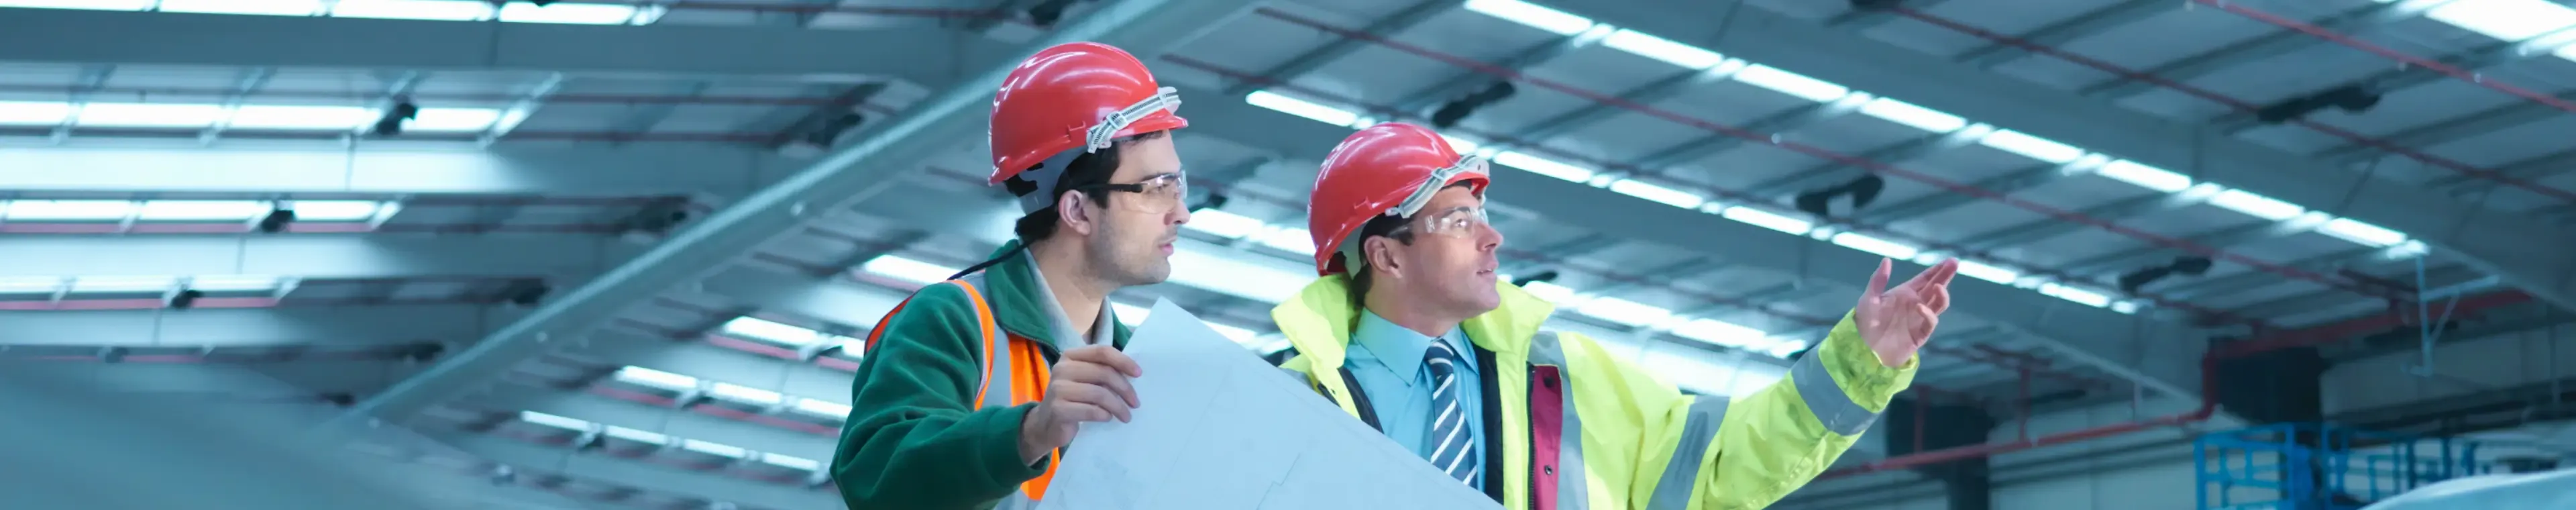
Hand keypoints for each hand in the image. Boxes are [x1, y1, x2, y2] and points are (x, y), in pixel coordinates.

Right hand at [1017, 345, 1142, 463]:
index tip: (1139, 374)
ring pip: (1099, 393)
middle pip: (1104, 372)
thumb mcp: (1085, 381)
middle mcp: (1062, 368)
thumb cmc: (1072, 400)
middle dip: (1125, 388)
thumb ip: (1102, 372)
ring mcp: (1058, 388)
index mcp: (1070, 356)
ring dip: (1118, 406)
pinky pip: (1091, 410)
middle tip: (1135, 403)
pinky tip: (1108, 418)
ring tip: (1126, 416)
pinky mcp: (1058, 409)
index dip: (1124, 361)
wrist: (1046, 425)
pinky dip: (1104, 415)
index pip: (1102, 351)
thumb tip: (1134, 373)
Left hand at [1854, 258, 1957, 367]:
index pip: (1925, 278)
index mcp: (1906, 293)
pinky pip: (1930, 323)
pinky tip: (1920, 307)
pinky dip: (1928, 315)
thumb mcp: (1869, 298)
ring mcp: (1919, 319)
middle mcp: (1916, 304)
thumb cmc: (1866, 322)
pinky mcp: (1920, 334)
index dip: (1937, 270)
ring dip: (1942, 295)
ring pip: (1938, 304)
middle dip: (1945, 276)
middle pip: (1936, 287)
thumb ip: (1878, 280)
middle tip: (1954, 263)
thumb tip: (1887, 259)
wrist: (1864, 348)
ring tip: (1938, 286)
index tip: (1949, 260)